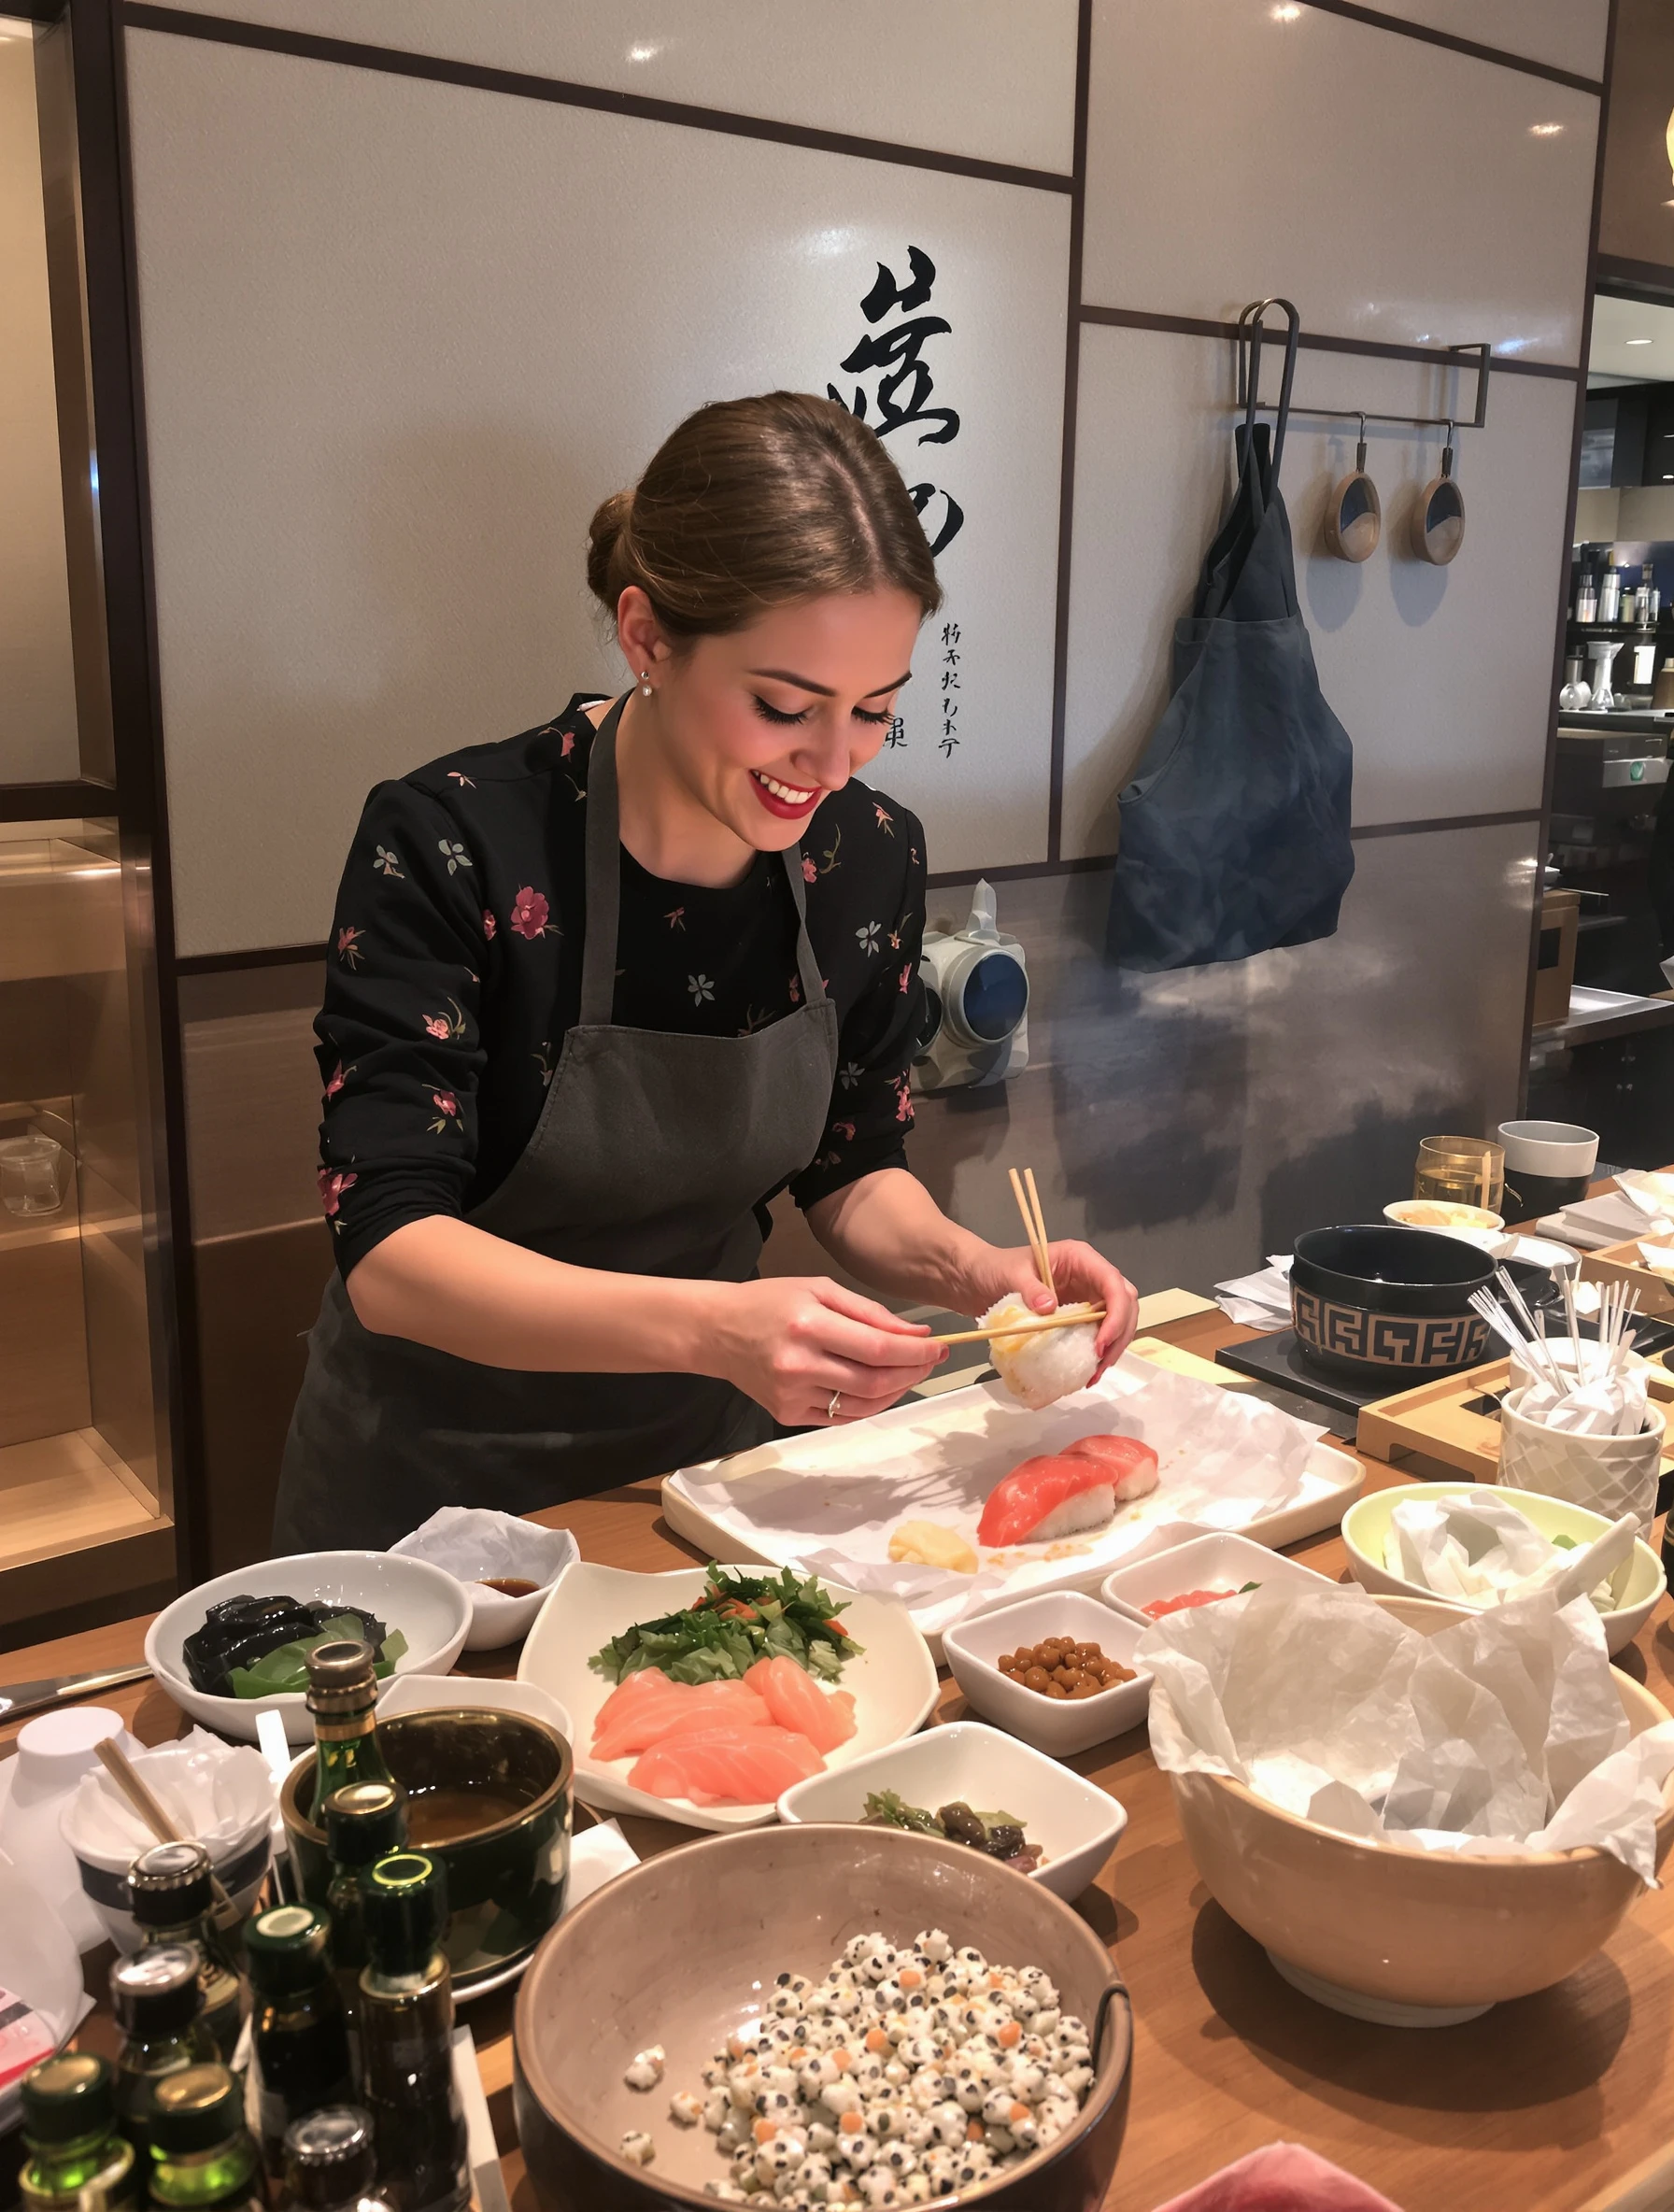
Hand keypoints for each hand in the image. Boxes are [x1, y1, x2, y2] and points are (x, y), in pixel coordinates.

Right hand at [702, 1276, 947, 1426]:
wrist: (717, 1331)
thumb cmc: (771, 1302)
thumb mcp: (820, 1289)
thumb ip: (870, 1313)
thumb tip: (916, 1334)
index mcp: (809, 1326)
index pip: (878, 1349)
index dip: (916, 1353)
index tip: (939, 1347)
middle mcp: (800, 1365)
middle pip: (875, 1382)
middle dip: (912, 1372)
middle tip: (930, 1360)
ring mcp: (792, 1395)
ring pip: (863, 1405)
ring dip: (896, 1392)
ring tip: (908, 1373)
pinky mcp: (787, 1414)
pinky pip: (842, 1417)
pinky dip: (869, 1404)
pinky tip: (879, 1388)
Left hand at [961, 1240, 1139, 1380]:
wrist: (977, 1279)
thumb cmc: (994, 1268)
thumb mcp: (1010, 1274)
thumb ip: (1030, 1289)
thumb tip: (1050, 1308)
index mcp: (1080, 1258)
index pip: (1113, 1283)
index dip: (1116, 1313)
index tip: (1101, 1342)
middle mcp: (1089, 1276)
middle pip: (1124, 1303)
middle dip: (1119, 1334)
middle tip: (1100, 1362)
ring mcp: (1085, 1296)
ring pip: (1117, 1321)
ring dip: (1112, 1348)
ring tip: (1094, 1374)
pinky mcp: (1078, 1315)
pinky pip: (1098, 1333)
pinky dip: (1098, 1352)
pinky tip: (1087, 1372)